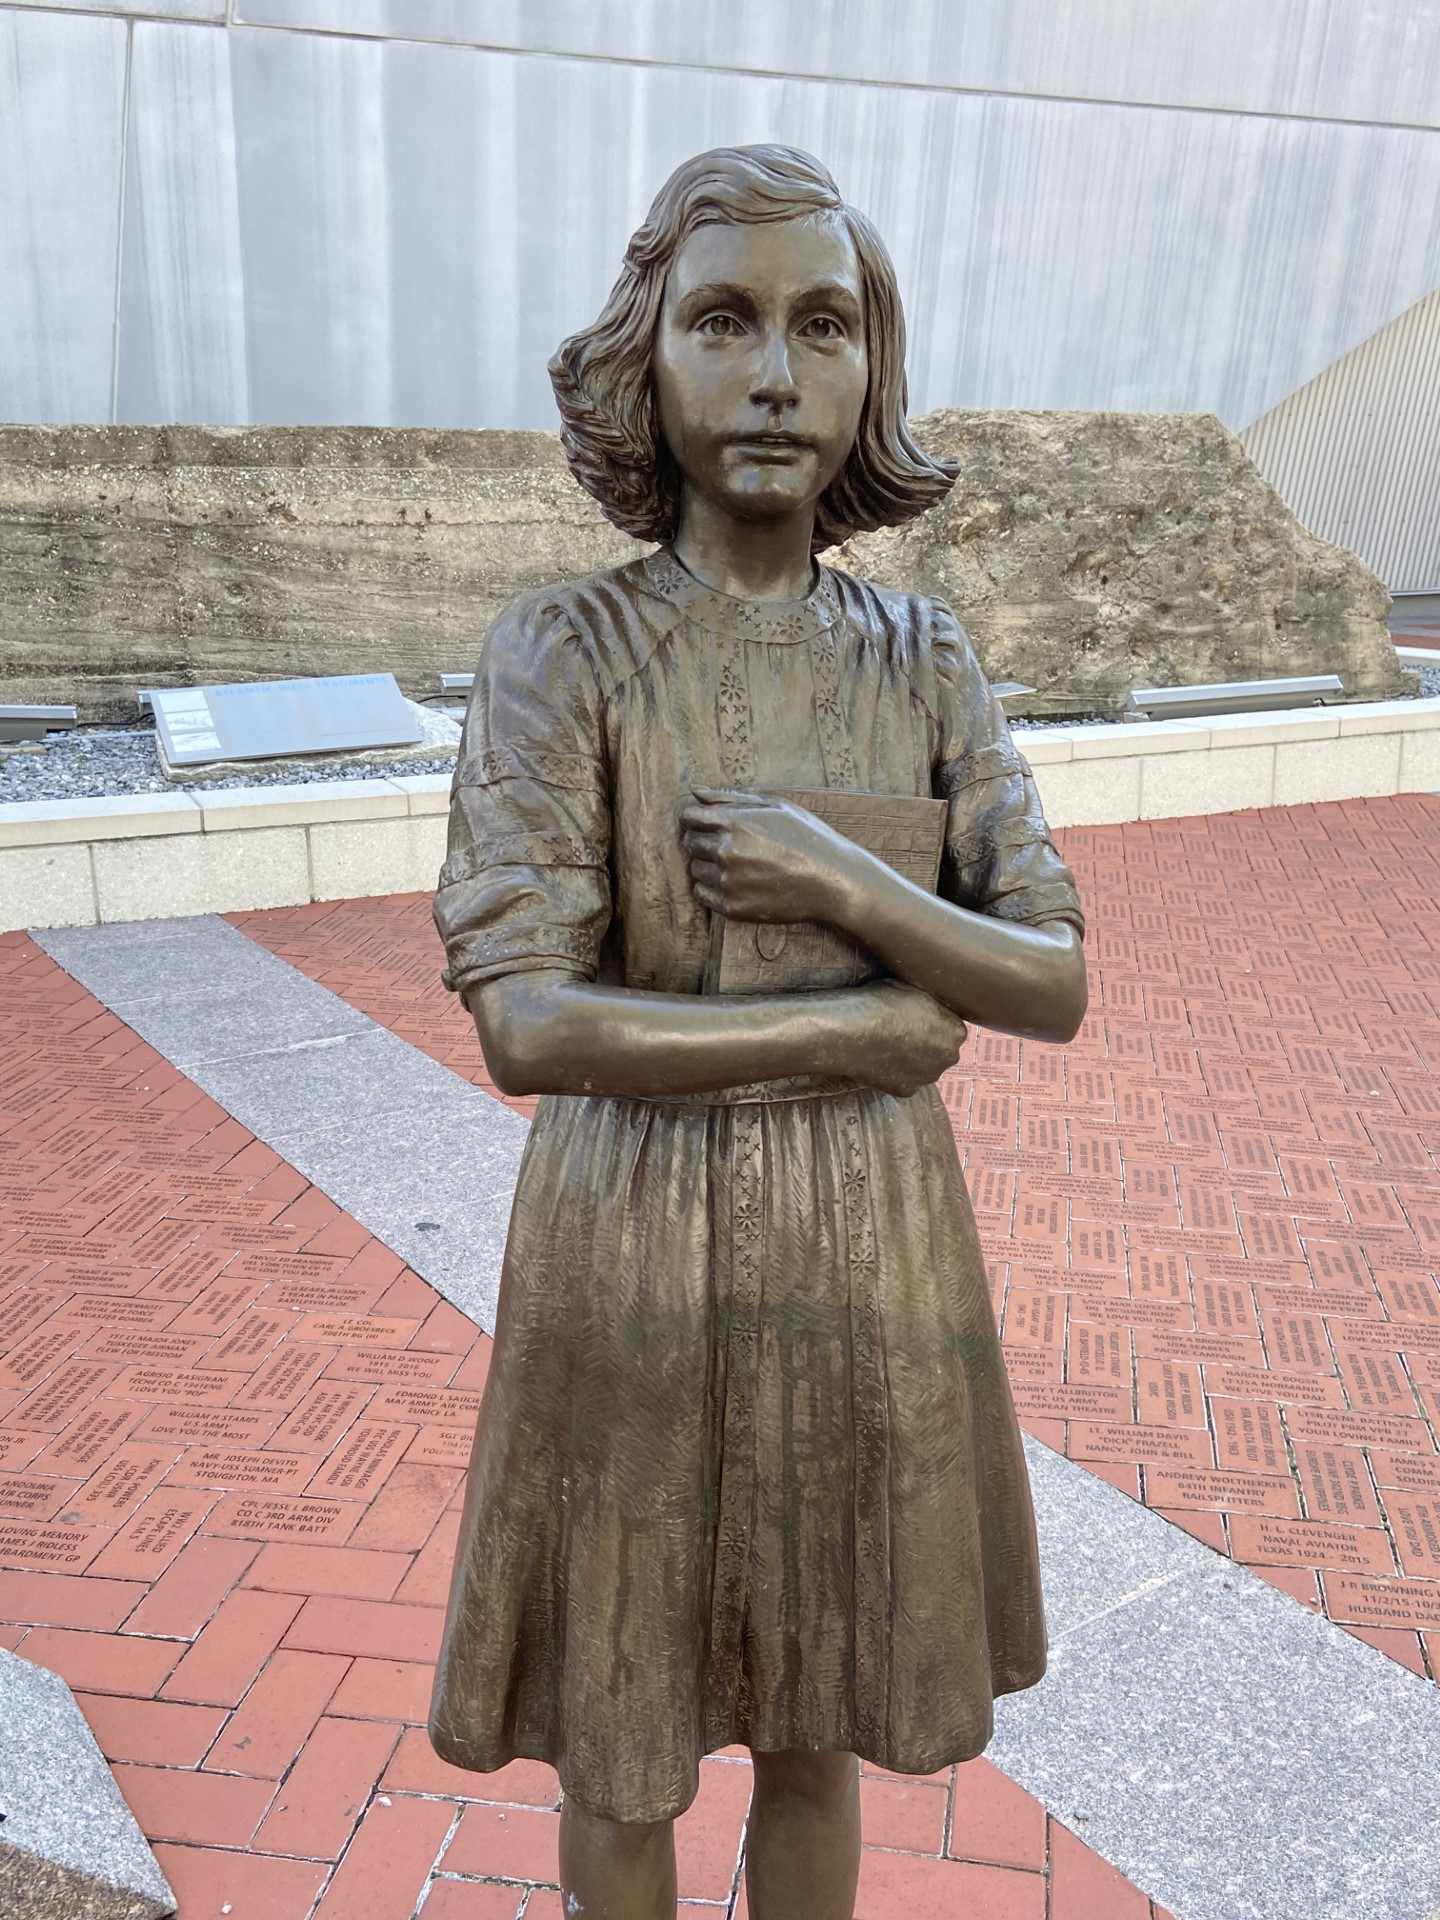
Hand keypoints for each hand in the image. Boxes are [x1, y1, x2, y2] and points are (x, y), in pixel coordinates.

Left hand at [680, 787, 861, 924]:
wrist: (832, 882)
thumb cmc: (808, 838)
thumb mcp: (776, 805)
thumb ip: (730, 796)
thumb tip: (694, 790)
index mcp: (735, 821)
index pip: (689, 816)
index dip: (696, 817)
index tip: (709, 823)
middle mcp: (726, 851)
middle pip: (689, 842)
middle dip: (703, 840)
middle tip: (731, 844)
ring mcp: (728, 881)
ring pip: (695, 869)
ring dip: (708, 865)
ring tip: (739, 864)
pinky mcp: (732, 907)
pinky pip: (702, 894)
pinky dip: (712, 888)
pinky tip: (737, 882)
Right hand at [847, 980, 967, 1094]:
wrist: (855, 1030)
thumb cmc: (882, 1002)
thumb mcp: (913, 988)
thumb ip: (929, 1001)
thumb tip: (927, 1001)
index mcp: (956, 1030)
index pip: (951, 1025)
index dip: (932, 1019)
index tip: (914, 1015)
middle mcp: (949, 1057)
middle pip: (941, 1049)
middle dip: (926, 1042)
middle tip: (901, 1030)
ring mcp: (928, 1076)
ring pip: (924, 1066)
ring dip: (911, 1058)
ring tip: (887, 1043)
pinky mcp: (906, 1090)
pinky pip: (903, 1080)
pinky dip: (894, 1072)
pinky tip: (879, 1058)